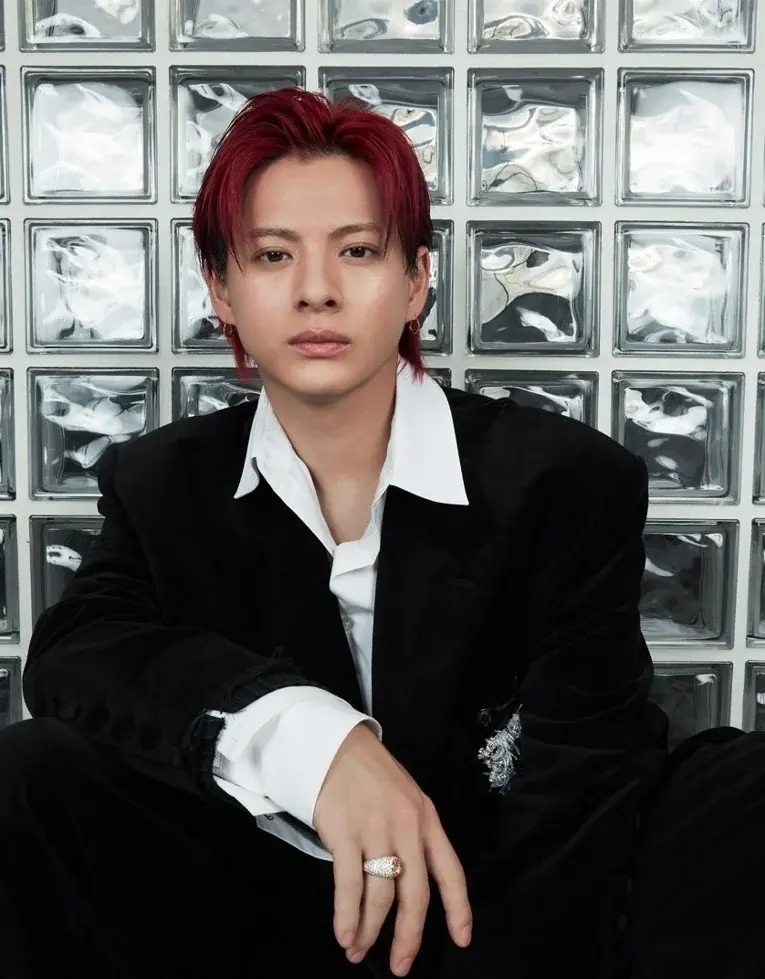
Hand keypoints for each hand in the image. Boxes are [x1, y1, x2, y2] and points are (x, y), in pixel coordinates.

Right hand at [313, 722, 471, 975]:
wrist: (337, 746)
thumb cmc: (372, 777)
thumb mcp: (408, 800)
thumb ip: (415, 837)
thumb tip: (411, 887)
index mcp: (428, 820)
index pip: (451, 871)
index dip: (458, 909)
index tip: (461, 939)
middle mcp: (408, 828)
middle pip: (416, 895)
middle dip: (408, 937)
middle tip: (400, 966)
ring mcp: (376, 831)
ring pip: (380, 896)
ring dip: (369, 931)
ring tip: (358, 950)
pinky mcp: (345, 833)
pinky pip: (350, 886)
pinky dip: (347, 916)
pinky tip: (345, 935)